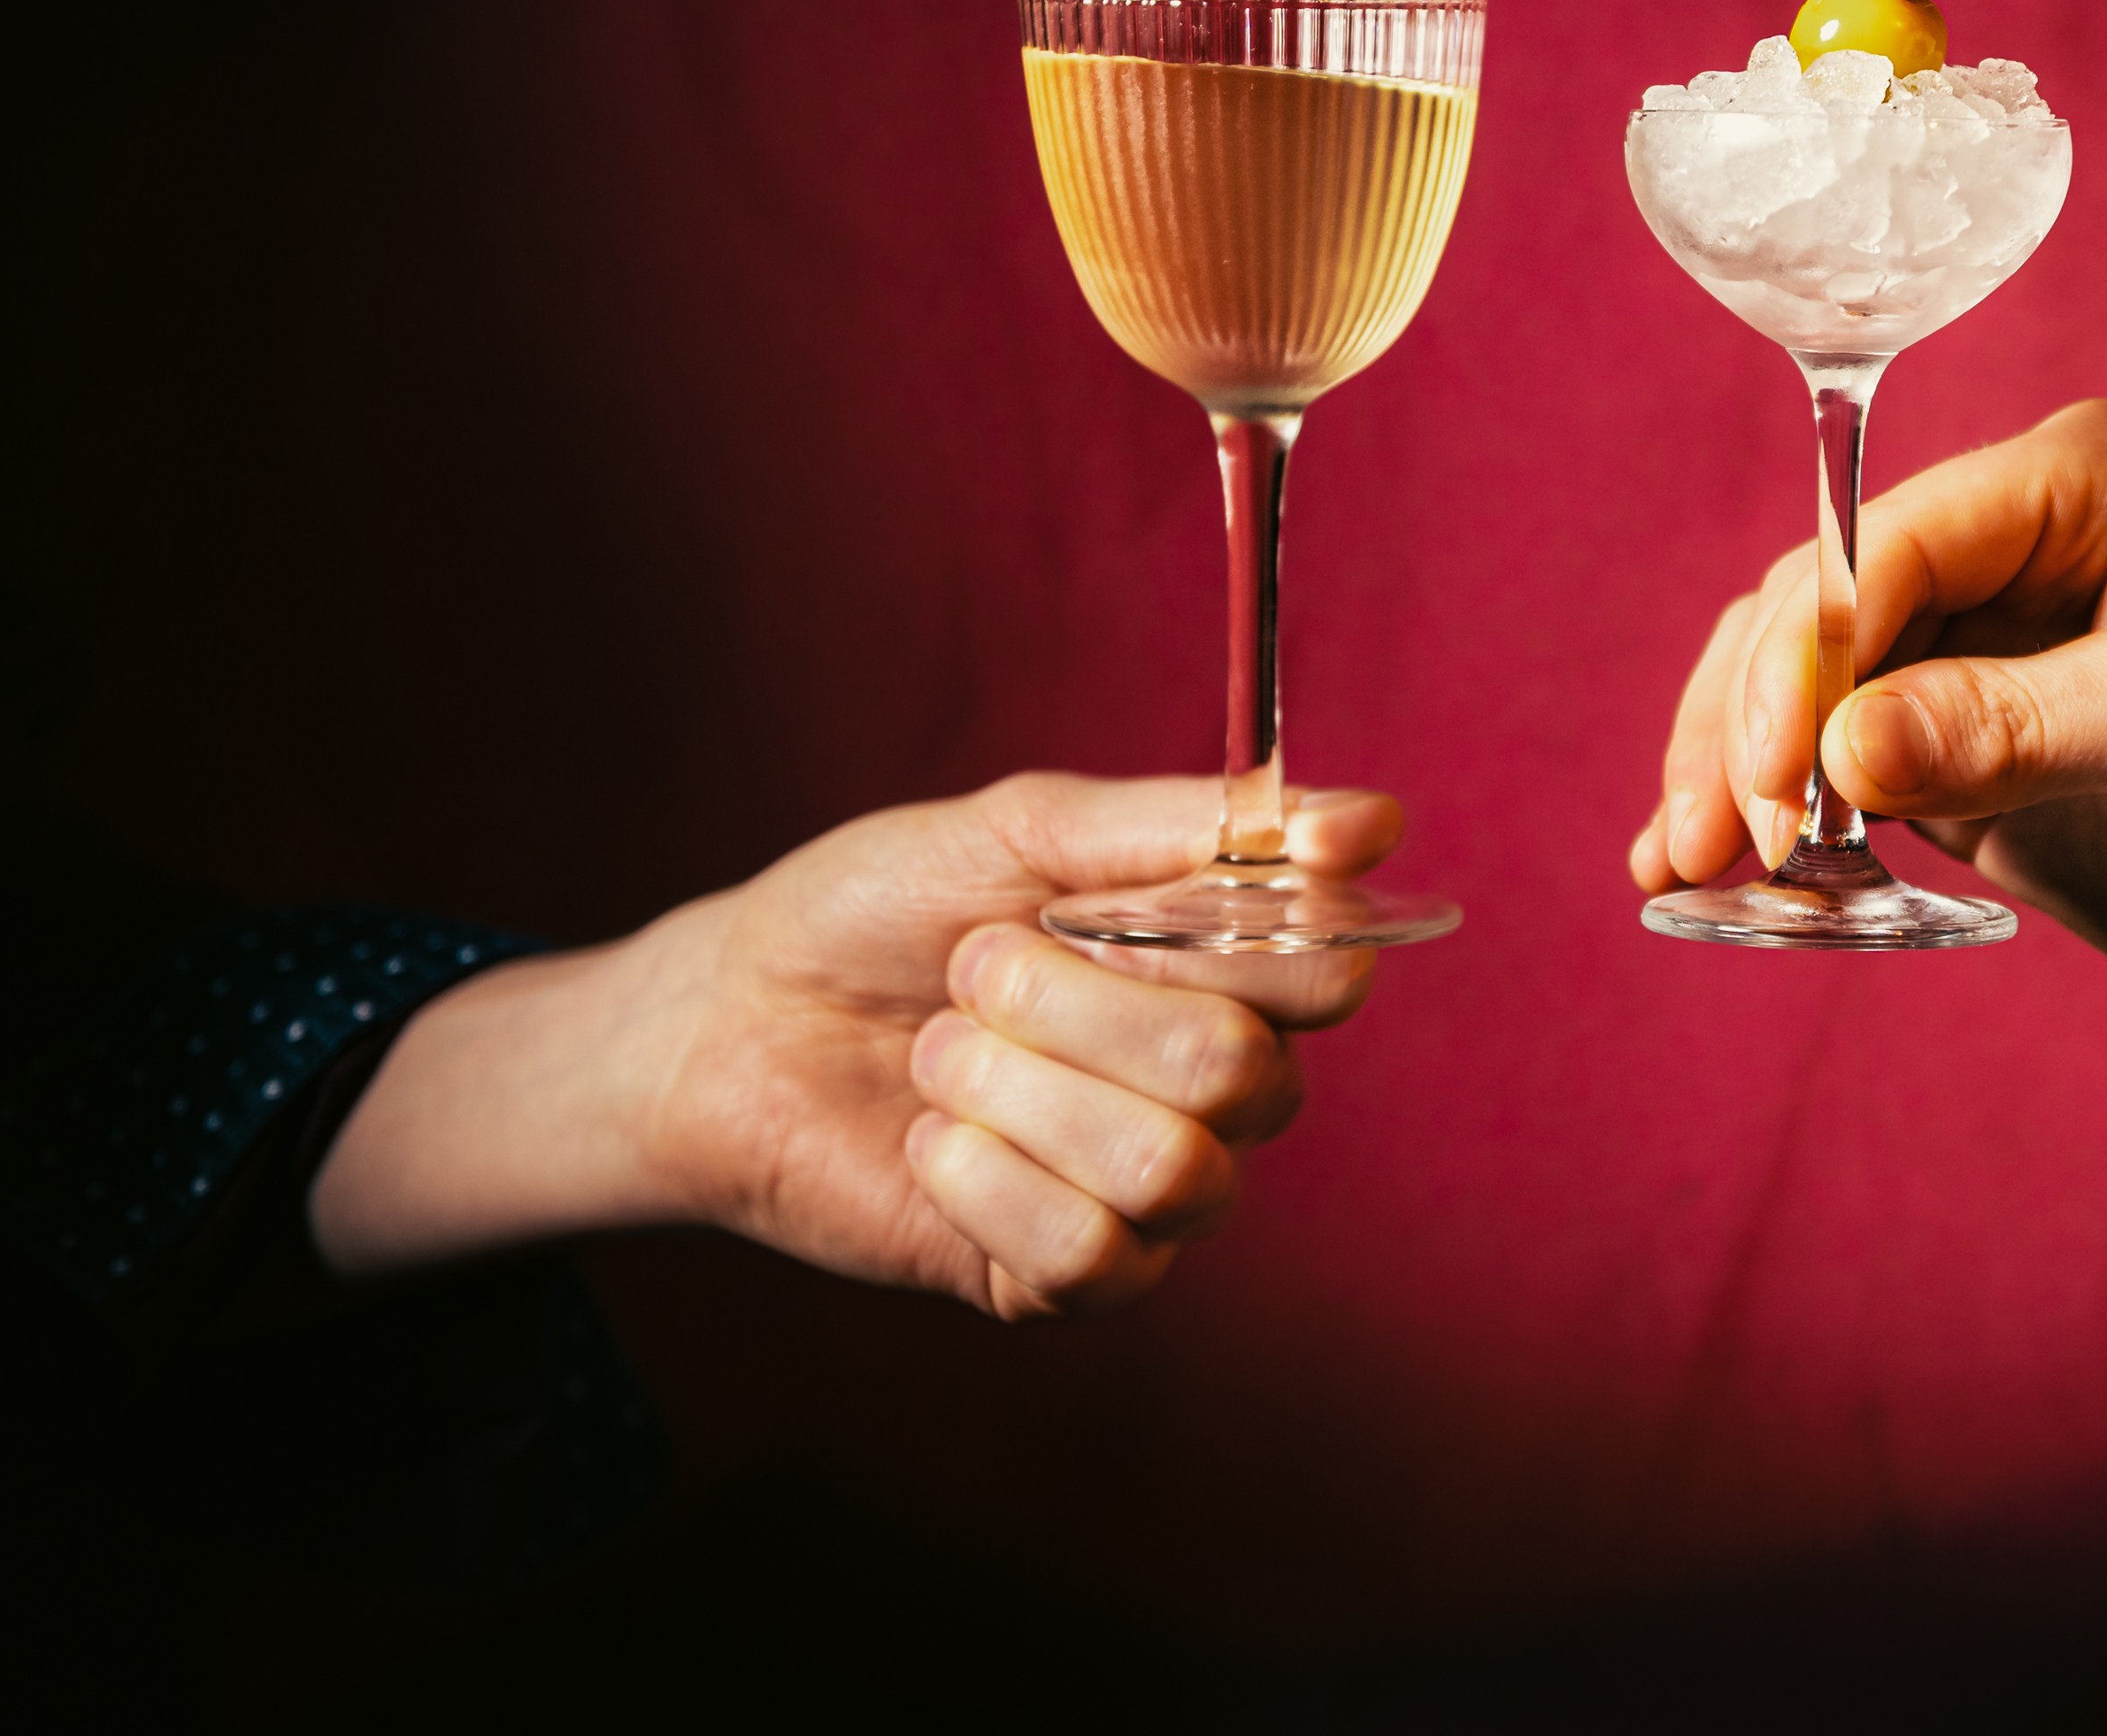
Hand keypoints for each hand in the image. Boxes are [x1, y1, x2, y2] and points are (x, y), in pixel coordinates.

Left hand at [313, 773, 1404, 1316]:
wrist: (732, 1018)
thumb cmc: (880, 910)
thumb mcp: (1024, 828)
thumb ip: (1191, 827)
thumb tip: (1373, 824)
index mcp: (1223, 969)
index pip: (1330, 969)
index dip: (1249, 938)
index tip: (1126, 899)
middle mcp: (1212, 1088)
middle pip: (1244, 1072)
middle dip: (1078, 1007)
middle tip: (975, 969)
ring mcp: (1149, 1192)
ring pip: (1171, 1169)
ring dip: (1019, 1092)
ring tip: (938, 1056)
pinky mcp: (1068, 1281)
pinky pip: (1091, 1251)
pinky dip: (985, 1181)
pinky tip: (929, 1144)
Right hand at [1629, 400, 2106, 1026]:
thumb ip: (2009, 724)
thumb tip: (1837, 747)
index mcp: (2074, 483)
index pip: (1884, 543)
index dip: (1803, 653)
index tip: (1772, 776)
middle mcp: (2010, 549)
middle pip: (1815, 611)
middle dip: (1747, 719)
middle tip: (1716, 840)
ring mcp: (1980, 655)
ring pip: (1799, 686)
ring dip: (1730, 767)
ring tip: (1682, 863)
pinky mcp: (1965, 756)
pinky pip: (1831, 766)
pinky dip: (1769, 815)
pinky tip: (1708, 875)